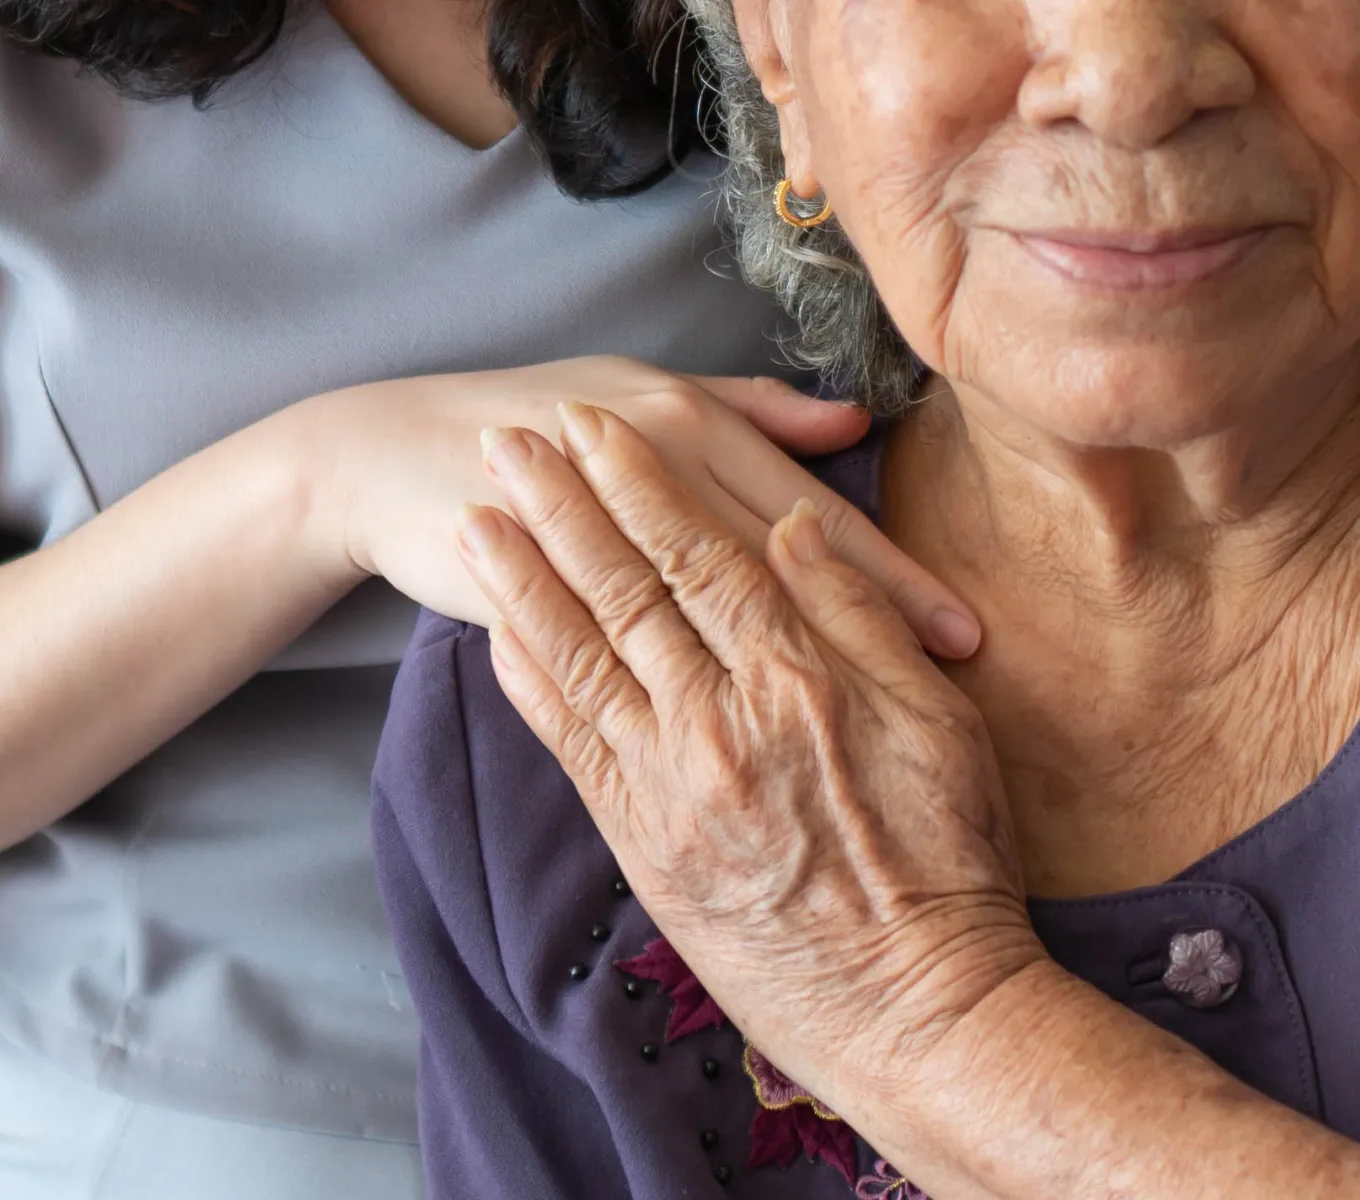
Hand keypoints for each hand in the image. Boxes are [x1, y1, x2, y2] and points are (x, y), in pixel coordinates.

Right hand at [296, 357, 979, 656]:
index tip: (961, 631)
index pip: (813, 517)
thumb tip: (847, 426)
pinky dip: (677, 697)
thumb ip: (750, 413)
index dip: (889, 576)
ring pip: (717, 609)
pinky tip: (727, 736)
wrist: (399, 452)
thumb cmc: (542, 419)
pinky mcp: (549, 603)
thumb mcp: (648, 396)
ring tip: (864, 723)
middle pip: (787, 565)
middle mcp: (653, 477)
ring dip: (793, 664)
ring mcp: (599, 544)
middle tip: (950, 678)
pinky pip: (623, 666)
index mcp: (688, 423)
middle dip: (871, 621)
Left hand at [453, 401, 1038, 1113]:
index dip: (643, 483)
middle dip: (562, 505)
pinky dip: (531, 682)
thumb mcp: (938, 724)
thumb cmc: (948, 863)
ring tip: (476, 515)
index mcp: (797, 676)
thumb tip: (796, 528)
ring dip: (523, 577)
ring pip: (581, 655)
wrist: (914, 1009)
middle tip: (508, 440)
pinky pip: (569, 745)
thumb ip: (859, 617)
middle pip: (626, 588)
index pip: (703, 552)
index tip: (598, 427)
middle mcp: (719, 719)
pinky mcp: (642, 841)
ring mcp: (669, 783)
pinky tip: (496, 632)